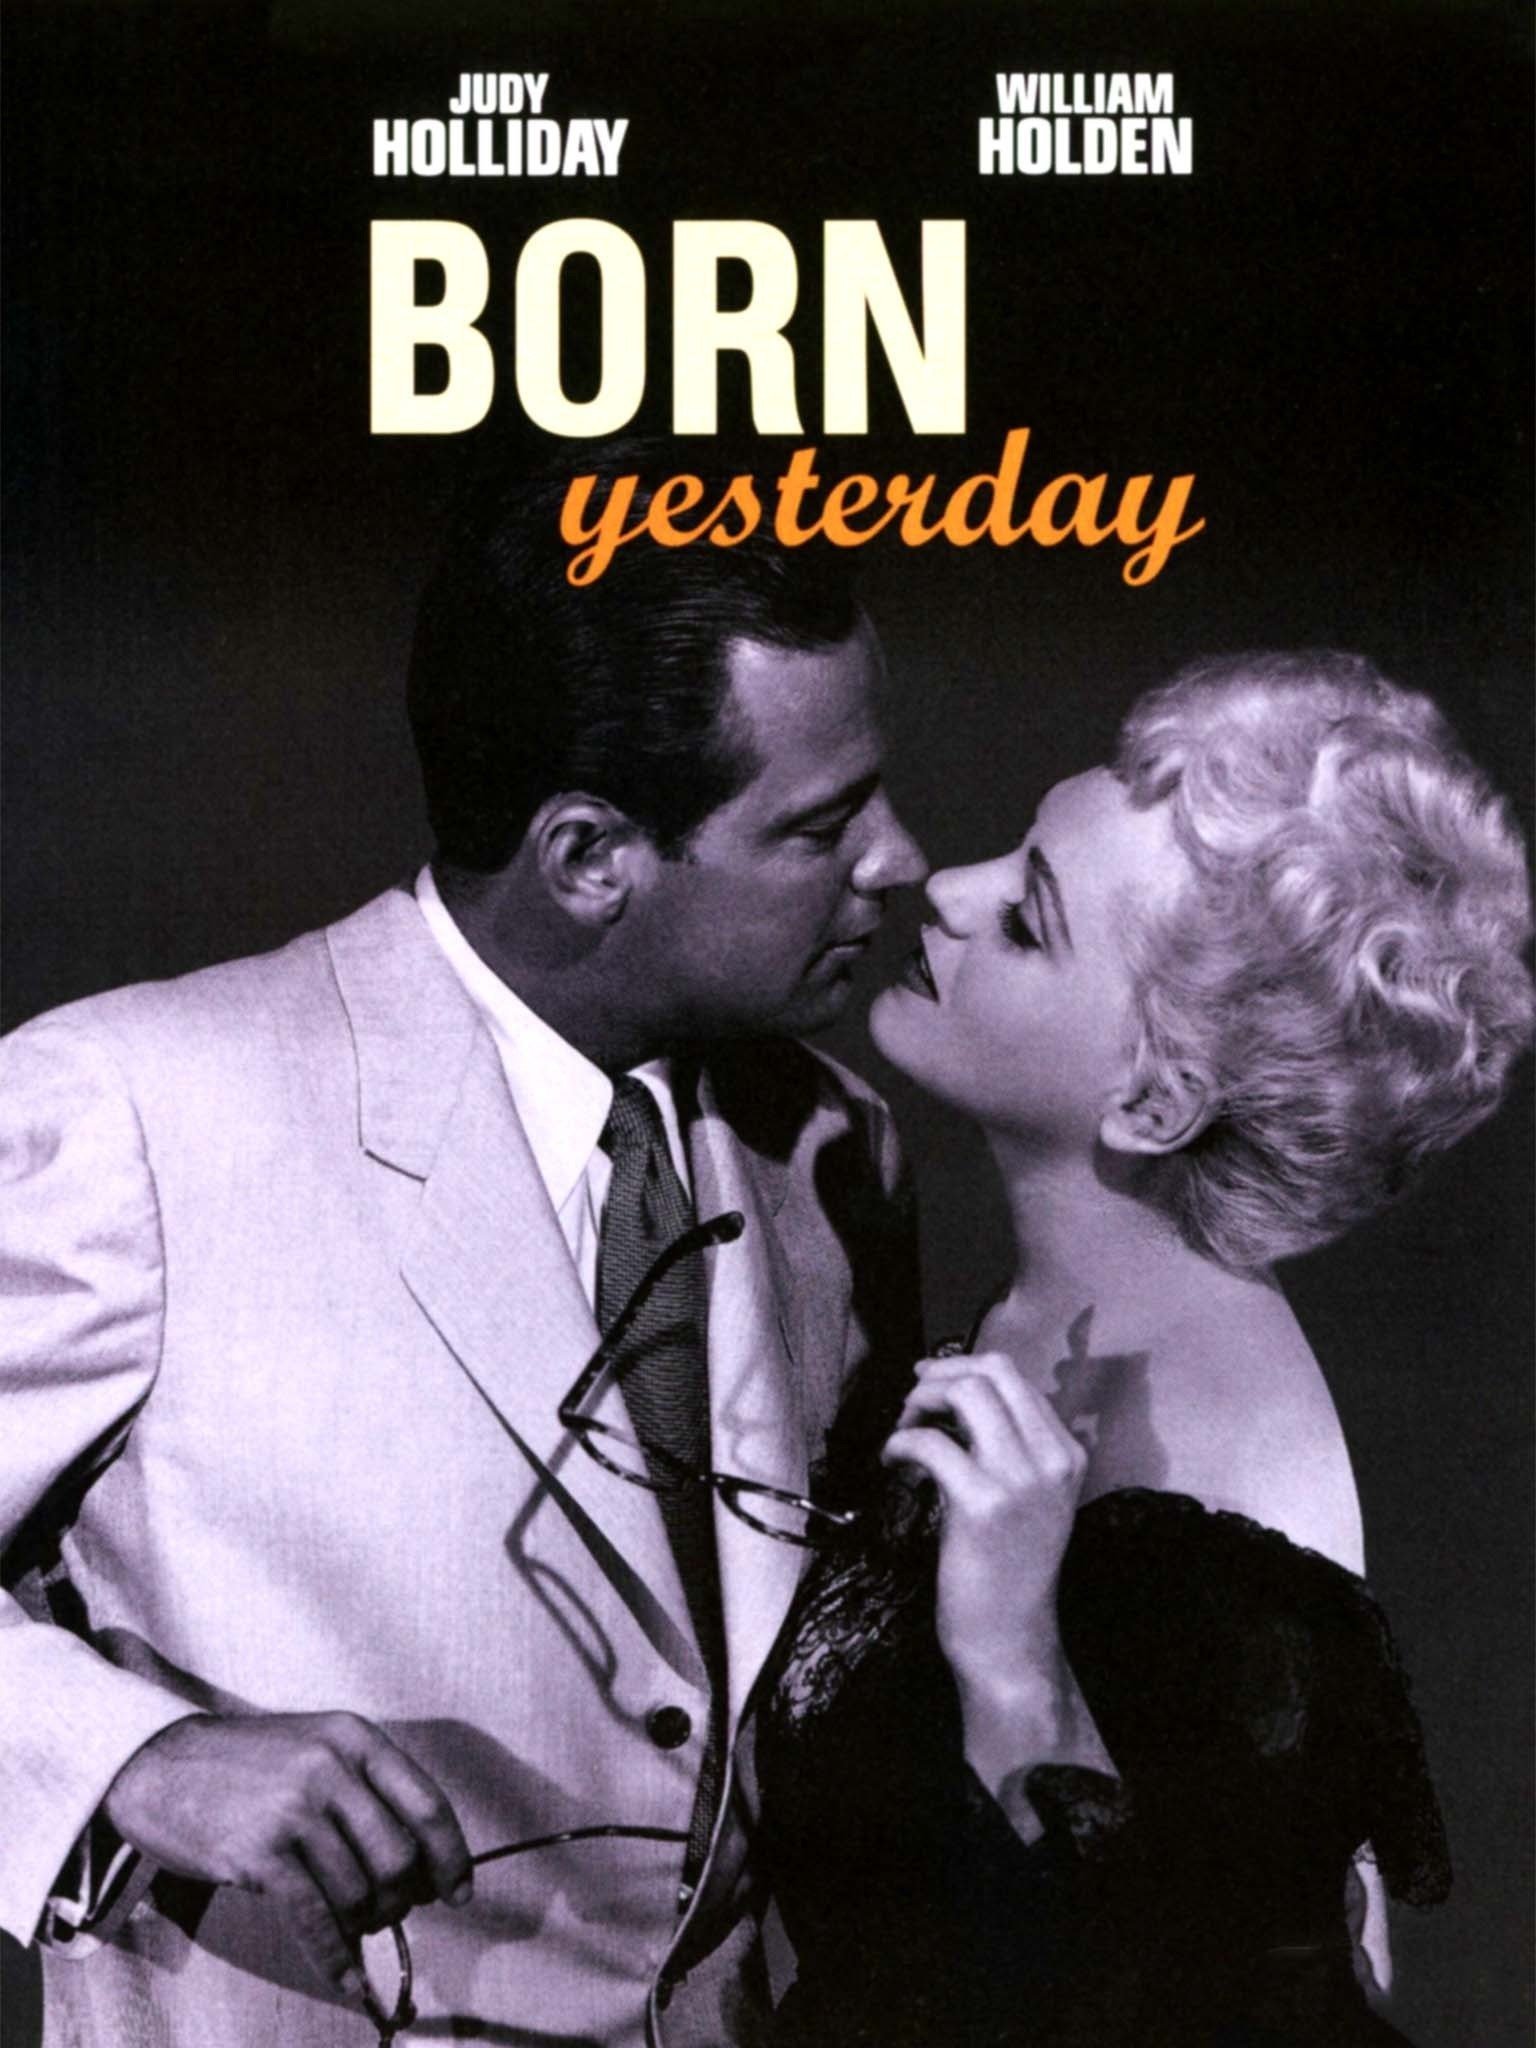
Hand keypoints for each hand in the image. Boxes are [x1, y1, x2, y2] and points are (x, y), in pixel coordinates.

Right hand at [103, 1711, 472, 2002]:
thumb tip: (419, 1860)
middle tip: (390, 1911)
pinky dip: (336, 1956)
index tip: (458, 1891)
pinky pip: (315, 1918)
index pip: (427, 1804)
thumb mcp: (317, 1747)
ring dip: (366, 1923)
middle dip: (403, 1897)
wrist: (161, 1764)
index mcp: (355, 1739)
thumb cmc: (248, 1764)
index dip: (451, 1856)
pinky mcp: (259, 1852)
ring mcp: (293, 1809)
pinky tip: (346, 1977)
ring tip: (356, 1926)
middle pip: (399, 1855)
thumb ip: (367, 1789)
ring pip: (359, 1890)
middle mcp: (331, 1768)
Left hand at [882, 1351, 1087, 1696]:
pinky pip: (929, 1442)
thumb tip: (953, 1393)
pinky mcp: (982, 1503)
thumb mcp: (1026, 1496)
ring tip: (903, 1431)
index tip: (928, 1383)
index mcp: (1067, 1453)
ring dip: (920, 1403)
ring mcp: (1020, 1479)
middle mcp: (1053, 1459)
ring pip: (966, 1394)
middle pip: (992, 1373)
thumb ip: (1008, 1444)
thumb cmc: (1006, 1568)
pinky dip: (900, 1442)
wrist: (1008, 1638)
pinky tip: (891, 1462)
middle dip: (940, 1376)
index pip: (1015, 1376)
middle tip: (911, 1403)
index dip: (961, 1368)